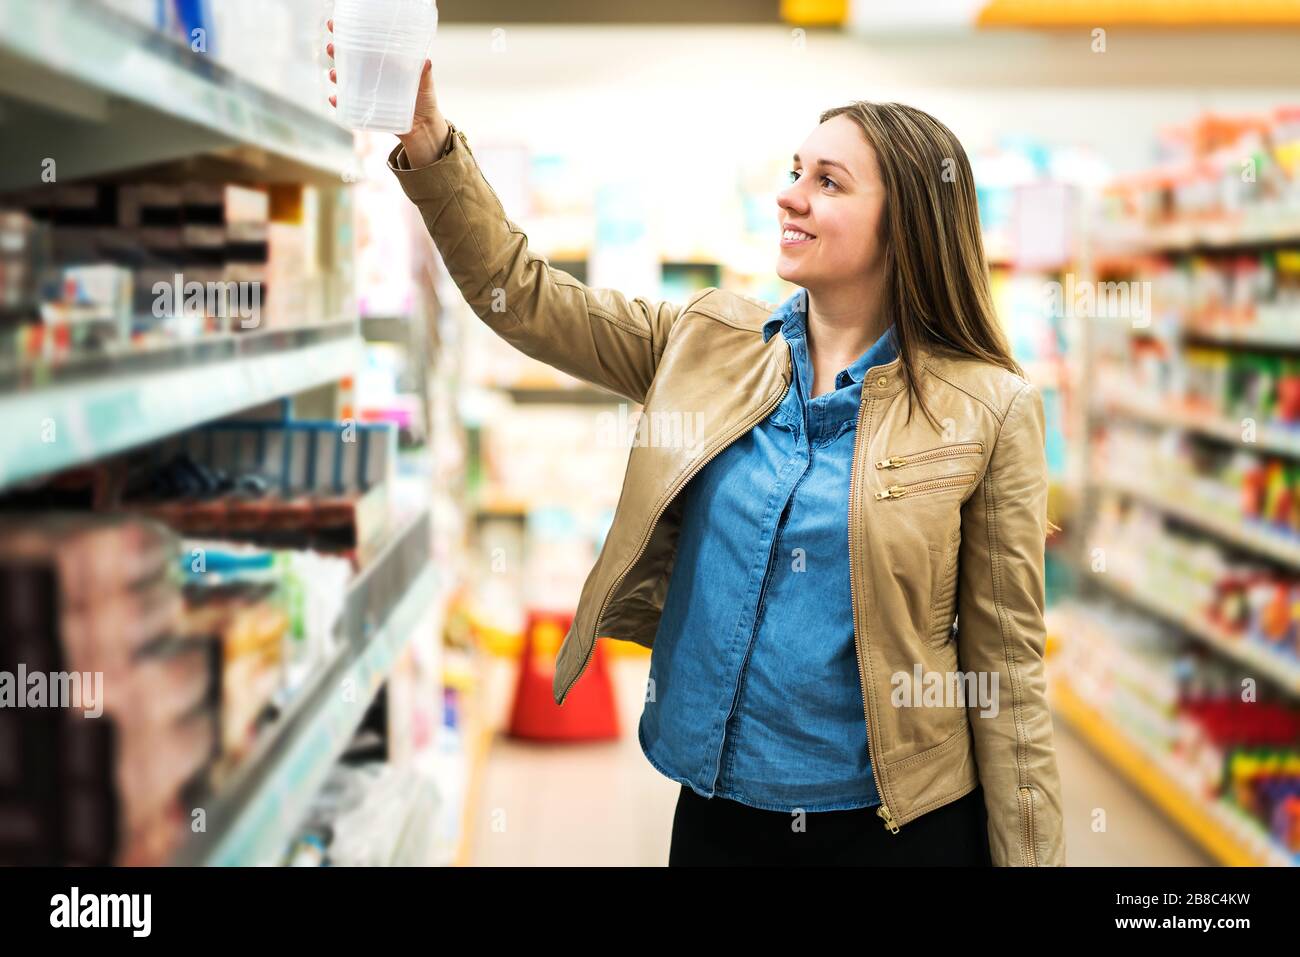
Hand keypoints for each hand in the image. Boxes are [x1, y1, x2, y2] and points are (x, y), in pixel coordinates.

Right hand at [325, 18, 449, 164]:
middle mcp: (372, 75)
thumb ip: (424, 74)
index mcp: (384, 62)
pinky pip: (348, 105)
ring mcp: (367, 91)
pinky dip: (339, 102)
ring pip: (345, 80)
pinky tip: (335, 99)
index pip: (363, 44)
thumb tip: (427, 61)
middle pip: (349, 59)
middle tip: (331, 48)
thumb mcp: (425, 85)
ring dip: (335, 75)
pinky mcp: (365, 109)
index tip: (334, 24)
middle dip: (336, 51)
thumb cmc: (424, 100)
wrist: (423, 126)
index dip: (347, 33)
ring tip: (333, 74)